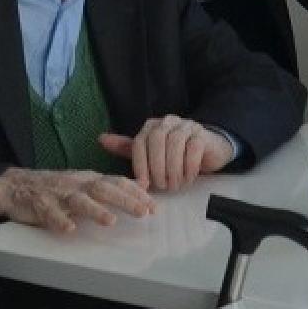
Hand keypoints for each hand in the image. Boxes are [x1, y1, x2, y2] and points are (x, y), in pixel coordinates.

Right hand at [0, 166, 154, 232]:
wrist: (16, 185)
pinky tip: (68, 230)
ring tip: (110, 221)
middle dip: (124, 201)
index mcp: (89, 179)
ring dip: (95, 210)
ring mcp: (58, 194)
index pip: (117, 182)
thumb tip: (143, 185)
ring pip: (79, 200)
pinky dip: (59, 220)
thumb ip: (112, 185)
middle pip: (103, 189)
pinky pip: (50, 213)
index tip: (154, 206)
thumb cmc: (57, 188)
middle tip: (143, 213)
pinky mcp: (40, 204)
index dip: (136, 193)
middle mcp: (77, 184)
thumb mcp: (86, 183)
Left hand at [99, 115, 233, 191]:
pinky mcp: (202, 134)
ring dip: (174, 168)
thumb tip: (101, 139)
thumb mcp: (148, 152)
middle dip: (157, 166)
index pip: (139, 142)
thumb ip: (127, 147)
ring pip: (176, 143)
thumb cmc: (173, 154)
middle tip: (162, 186)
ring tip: (175, 185)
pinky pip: (193, 148)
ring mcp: (186, 126)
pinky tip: (188, 178)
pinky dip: (189, 166)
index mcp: (151, 126)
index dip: (140, 165)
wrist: (206, 150)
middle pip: (157, 140)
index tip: (143, 184)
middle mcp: (167, 122)